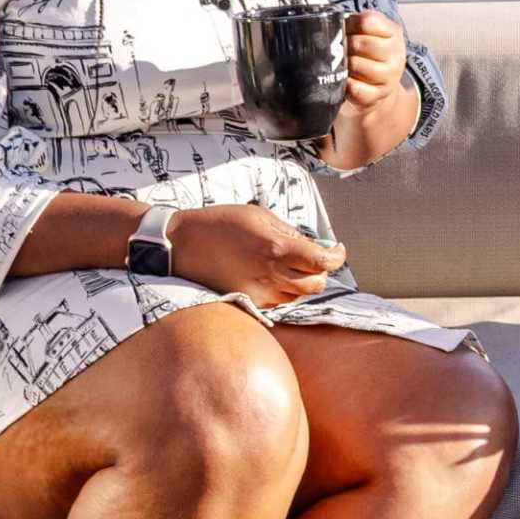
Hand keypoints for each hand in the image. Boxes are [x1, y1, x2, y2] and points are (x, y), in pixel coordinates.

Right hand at [167, 203, 346, 309]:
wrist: (182, 245)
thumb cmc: (221, 224)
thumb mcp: (260, 216)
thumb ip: (291, 233)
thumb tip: (315, 245)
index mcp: (278, 249)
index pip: (324, 262)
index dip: (337, 256)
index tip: (336, 249)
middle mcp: (272, 276)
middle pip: (317, 285)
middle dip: (322, 271)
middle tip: (316, 257)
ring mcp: (259, 293)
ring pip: (298, 296)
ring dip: (303, 282)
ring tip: (290, 264)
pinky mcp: (247, 302)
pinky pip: (278, 302)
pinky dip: (283, 290)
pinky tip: (271, 275)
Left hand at [319, 10, 414, 170]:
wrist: (377, 108)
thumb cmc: (362, 70)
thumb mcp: (363, 44)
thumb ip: (351, 29)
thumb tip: (312, 21)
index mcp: (392, 36)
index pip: (370, 21)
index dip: (355, 24)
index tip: (349, 29)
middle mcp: (394, 57)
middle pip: (361, 43)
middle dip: (346, 47)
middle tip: (343, 53)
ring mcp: (386, 79)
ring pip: (358, 65)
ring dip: (346, 68)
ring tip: (344, 70)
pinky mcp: (374, 99)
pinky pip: (355, 89)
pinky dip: (347, 88)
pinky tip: (346, 87)